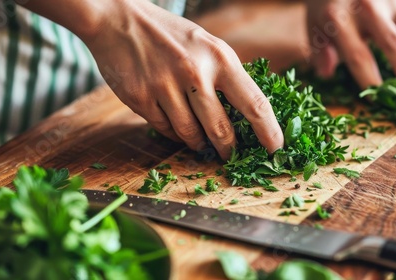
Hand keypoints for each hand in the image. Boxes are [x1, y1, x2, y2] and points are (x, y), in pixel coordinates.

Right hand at [83, 0, 282, 158]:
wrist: (119, 20)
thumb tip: (245, 112)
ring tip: (202, 144)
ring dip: (199, 144)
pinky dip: (174, 134)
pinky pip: (165, 129)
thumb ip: (225, 75)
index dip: (269, 131)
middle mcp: (194, 73)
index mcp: (219, 57)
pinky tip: (177, 127)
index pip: (254, 103)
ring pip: (190, 134)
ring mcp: (165, 87)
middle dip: (229, 148)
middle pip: (221, 129)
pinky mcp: (140, 98)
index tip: (276, 149)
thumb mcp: (207, 44)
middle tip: (231, 155)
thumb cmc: (170, 34)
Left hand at [305, 0, 395, 90]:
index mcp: (339, 18)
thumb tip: (326, 74)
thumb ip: (319, 51)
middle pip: (393, 45)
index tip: (377, 101)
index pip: (358, 55)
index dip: (368, 79)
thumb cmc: (324, 8)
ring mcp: (390, 3)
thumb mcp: (313, 27)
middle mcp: (368, 9)